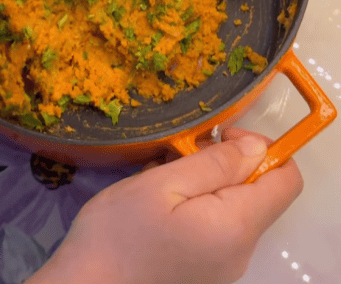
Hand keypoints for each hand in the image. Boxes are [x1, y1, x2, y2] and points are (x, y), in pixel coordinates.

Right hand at [28, 128, 302, 283]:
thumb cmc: (118, 234)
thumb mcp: (162, 186)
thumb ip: (215, 165)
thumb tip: (258, 147)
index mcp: (236, 227)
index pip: (287, 179)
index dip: (263, 148)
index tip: (221, 135)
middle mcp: (240, 251)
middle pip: (260, 192)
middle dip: (228, 161)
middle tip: (181, 153)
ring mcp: (223, 264)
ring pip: (235, 206)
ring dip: (207, 180)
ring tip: (164, 173)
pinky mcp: (203, 270)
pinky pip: (216, 225)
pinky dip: (197, 202)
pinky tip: (160, 199)